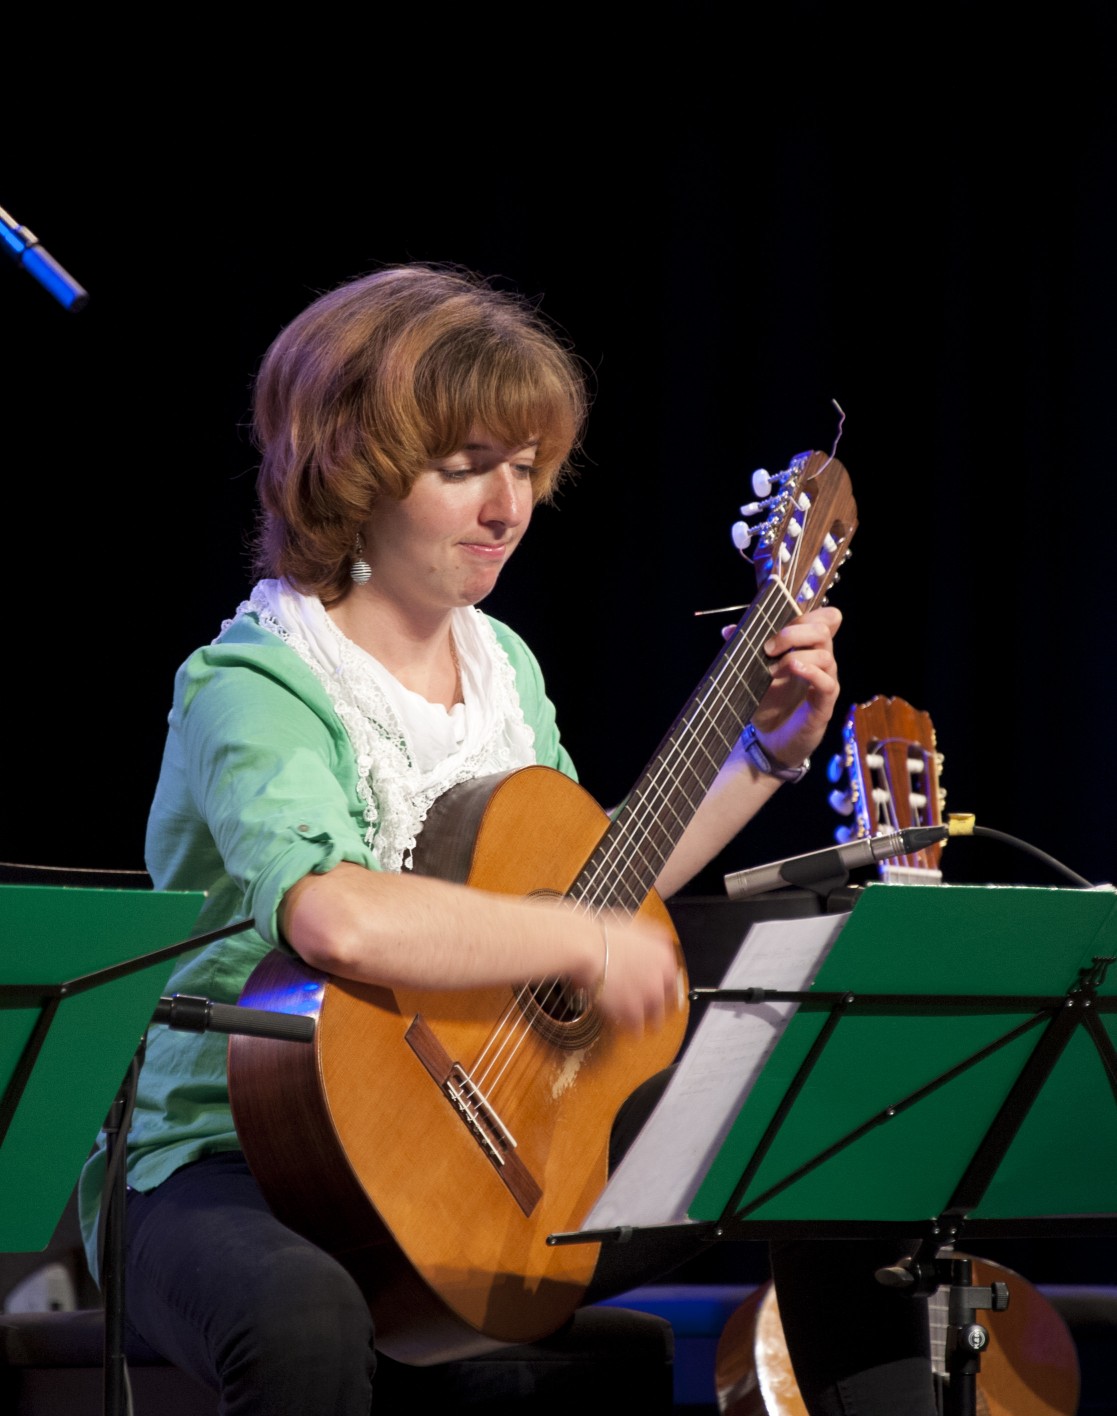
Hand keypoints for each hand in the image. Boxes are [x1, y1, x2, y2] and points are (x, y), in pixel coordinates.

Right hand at [575, 908, 682, 1033]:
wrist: (585, 947)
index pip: (675, 982)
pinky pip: (636, 1030)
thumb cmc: (602, 934)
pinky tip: (623, 1027)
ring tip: (637, 1025)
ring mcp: (649, 997)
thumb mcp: (636, 926)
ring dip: (646, 1022)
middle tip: (649, 1013)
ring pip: (655, 1020)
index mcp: (665, 958)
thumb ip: (652, 938)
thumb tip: (657, 941)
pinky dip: (629, 1030)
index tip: (660, 995)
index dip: (665, 990)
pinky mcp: (632, 1013)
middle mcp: (662, 979)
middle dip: (658, 1009)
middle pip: (669, 1004)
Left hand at [725, 605, 841, 771]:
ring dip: (795, 656)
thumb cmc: (767, 703)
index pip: (826, 618)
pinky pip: (827, 683)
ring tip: (772, 669)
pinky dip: (810, 673)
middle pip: (824, 628)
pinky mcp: (824, 705)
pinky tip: (793, 670)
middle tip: (768, 648)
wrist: (770, 741)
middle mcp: (821, 661)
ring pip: (826, 655)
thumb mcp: (753, 673)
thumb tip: (728, 629)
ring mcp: (825, 682)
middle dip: (793, 631)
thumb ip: (745, 649)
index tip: (778, 621)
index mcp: (808, 648)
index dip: (807, 612)